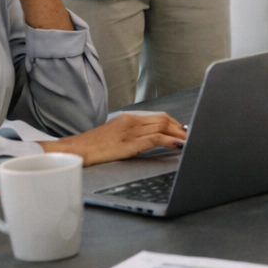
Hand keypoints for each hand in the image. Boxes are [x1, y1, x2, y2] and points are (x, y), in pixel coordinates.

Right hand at [42, 112, 187, 167]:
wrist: (75, 150)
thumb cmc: (93, 146)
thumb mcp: (115, 135)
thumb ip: (132, 134)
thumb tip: (150, 139)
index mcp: (128, 118)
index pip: (158, 116)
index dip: (174, 123)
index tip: (183, 130)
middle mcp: (131, 121)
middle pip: (164, 119)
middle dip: (180, 128)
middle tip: (191, 136)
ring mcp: (130, 131)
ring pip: (162, 127)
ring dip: (179, 134)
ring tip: (189, 141)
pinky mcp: (129, 143)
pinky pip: (155, 138)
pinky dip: (170, 140)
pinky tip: (178, 145)